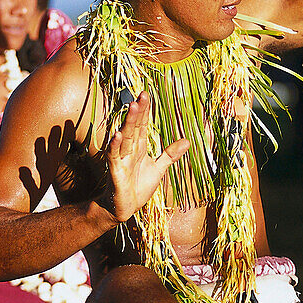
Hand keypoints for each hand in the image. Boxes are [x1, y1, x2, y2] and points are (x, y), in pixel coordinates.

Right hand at [107, 92, 188, 222]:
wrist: (124, 208)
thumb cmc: (138, 187)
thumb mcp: (158, 169)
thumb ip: (170, 154)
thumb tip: (187, 140)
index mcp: (139, 147)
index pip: (143, 125)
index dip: (146, 111)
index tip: (146, 94)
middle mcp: (129, 150)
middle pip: (135, 127)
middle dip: (139, 111)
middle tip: (142, 94)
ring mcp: (121, 159)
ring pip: (125, 138)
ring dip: (128, 123)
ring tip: (132, 107)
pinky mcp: (115, 171)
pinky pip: (114, 156)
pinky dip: (115, 146)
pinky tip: (117, 135)